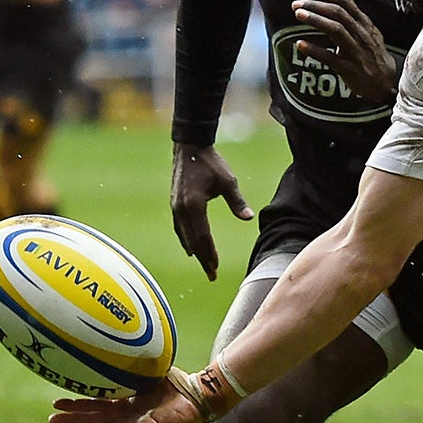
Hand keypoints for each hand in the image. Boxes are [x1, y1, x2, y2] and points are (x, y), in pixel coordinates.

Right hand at [49, 376, 201, 422]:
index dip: (77, 405)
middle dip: (74, 421)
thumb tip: (116, 344)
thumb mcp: (146, 373)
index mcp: (124, 405)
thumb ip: (131, 366)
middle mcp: (127, 417)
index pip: (95, 406)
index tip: (57, 402)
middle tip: (52, 420)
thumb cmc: (173, 384)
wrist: (197, 395)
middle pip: (94, 421)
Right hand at [170, 143, 253, 280]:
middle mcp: (181, 209)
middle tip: (211, 275)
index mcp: (194, 205)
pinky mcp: (174, 204)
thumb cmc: (211, 162)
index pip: (203, 236)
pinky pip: (179, 228)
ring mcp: (175, 207)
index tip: (215, 267)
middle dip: (203, 259)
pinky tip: (191, 248)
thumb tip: (248, 217)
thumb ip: (237, 200)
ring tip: (204, 265)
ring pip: (184, 236)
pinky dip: (186, 240)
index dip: (210, 253)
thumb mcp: (228, 180)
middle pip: (193, 240)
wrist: (189, 147)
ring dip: (195, 251)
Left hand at [293, 0, 395, 100]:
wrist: (386, 83)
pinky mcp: (349, 69)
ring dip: (316, 20)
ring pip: (335, 30)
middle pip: (338, 13)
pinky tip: (300, 44)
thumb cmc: (374, 54)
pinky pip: (330, 58)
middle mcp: (361, 34)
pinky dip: (314, 50)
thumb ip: (353, 9)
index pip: (344, 3)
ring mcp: (355, 52)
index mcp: (364, 24)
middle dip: (315, 6)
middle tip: (296, 4)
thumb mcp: (368, 29)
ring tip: (298, 14)